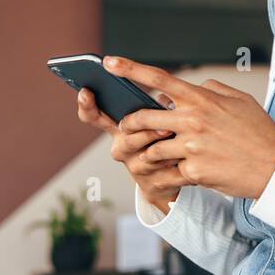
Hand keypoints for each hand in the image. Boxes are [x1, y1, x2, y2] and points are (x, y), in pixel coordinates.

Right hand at [75, 86, 186, 214]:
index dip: (87, 106)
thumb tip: (165, 100)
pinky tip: (189, 160)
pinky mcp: (152, 183)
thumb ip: (158, 108)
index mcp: (120, 129)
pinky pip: (166, 174)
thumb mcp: (159, 120)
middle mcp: (122, 148)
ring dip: (164, 149)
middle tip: (165, 128)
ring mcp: (135, 167)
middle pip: (126, 139)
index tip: (85, 91)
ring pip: (146, 158)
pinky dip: (179, 166)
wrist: (171, 178)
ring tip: (178, 140)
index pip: (94, 117)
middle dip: (146, 133)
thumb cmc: (163, 140)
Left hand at [106, 56, 274, 199]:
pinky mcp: (194, 172)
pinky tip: (174, 175)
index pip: (158, 79)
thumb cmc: (260, 132)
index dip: (130, 69)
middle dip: (129, 123)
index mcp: (202, 99)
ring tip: (157, 155)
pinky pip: (166, 173)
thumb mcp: (241, 99)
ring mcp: (191, 147)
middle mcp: (193, 120)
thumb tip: (193, 86)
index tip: (109, 62)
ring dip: (149, 152)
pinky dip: (166, 175)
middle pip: (142, 118)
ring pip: (151, 149)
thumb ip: (213, 89)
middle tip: (128, 127)